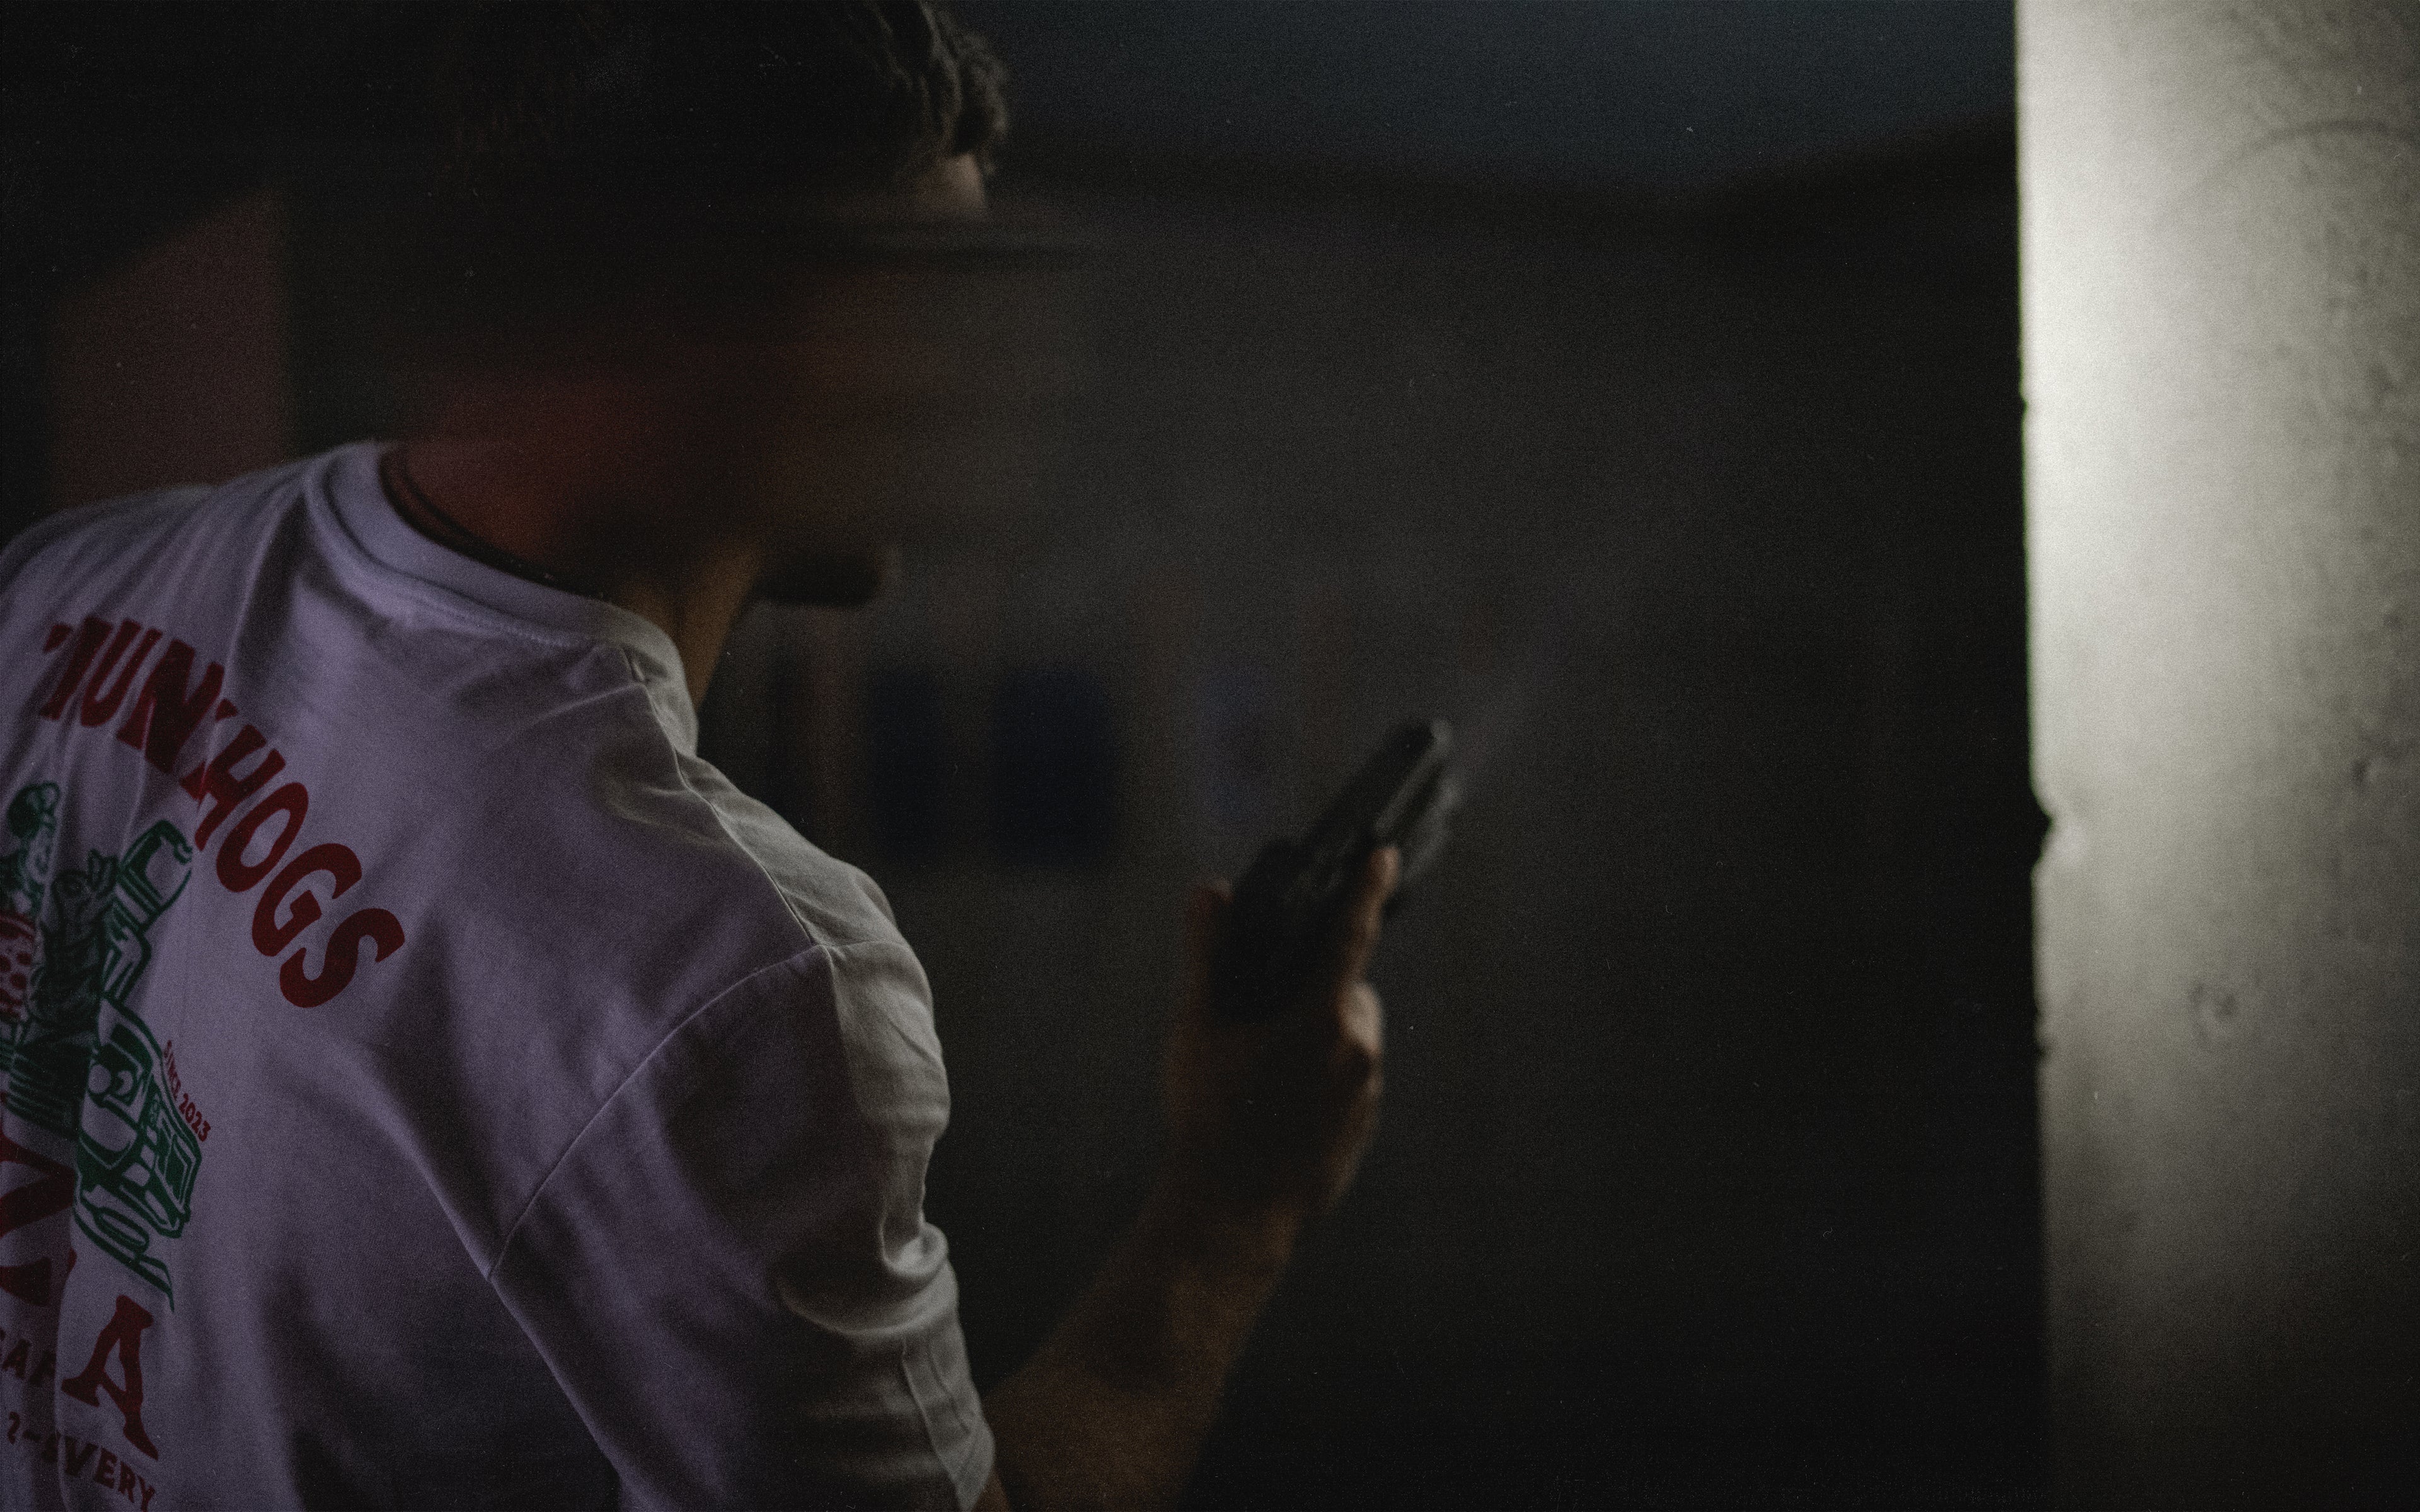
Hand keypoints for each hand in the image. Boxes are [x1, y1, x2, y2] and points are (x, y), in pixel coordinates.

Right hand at [1161, 846, 1397, 1237]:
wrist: (1233, 1215)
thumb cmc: (1210, 1118)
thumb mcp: (1197, 1028)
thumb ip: (1208, 954)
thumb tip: (1209, 891)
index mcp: (1321, 1016)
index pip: (1352, 935)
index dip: (1366, 889)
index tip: (1385, 855)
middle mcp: (1357, 1050)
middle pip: (1345, 991)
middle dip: (1312, 990)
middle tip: (1258, 1022)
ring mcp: (1366, 1093)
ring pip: (1347, 1039)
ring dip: (1315, 1039)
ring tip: (1259, 1078)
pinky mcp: (1363, 1127)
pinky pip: (1347, 1082)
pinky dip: (1320, 1080)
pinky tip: (1275, 1109)